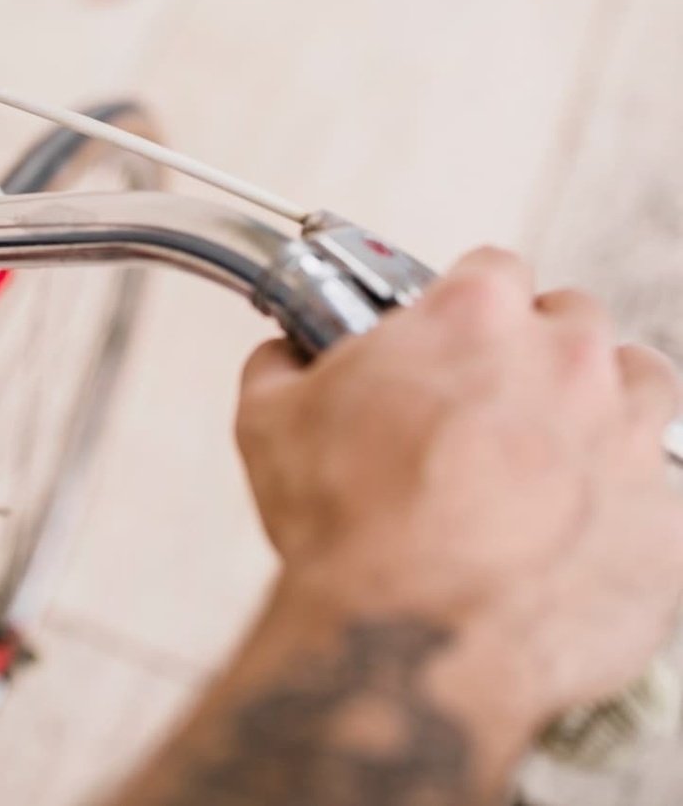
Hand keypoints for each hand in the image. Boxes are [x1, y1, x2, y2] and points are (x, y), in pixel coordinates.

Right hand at [237, 248, 682, 722]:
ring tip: (547, 463)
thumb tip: (286, 355)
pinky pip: (664, 495)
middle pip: (576, 322)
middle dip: (538, 355)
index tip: (450, 338)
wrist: (412, 641)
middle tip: (489, 408)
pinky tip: (569, 535)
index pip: (493, 269)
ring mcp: (632, 439)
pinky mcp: (670, 524)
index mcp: (475, 319)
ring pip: (642, 388)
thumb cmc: (349, 531)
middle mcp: (568, 362)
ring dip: (602, 412)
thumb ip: (285, 365)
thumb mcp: (269, 422)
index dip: (465, 304)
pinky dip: (625, 507)